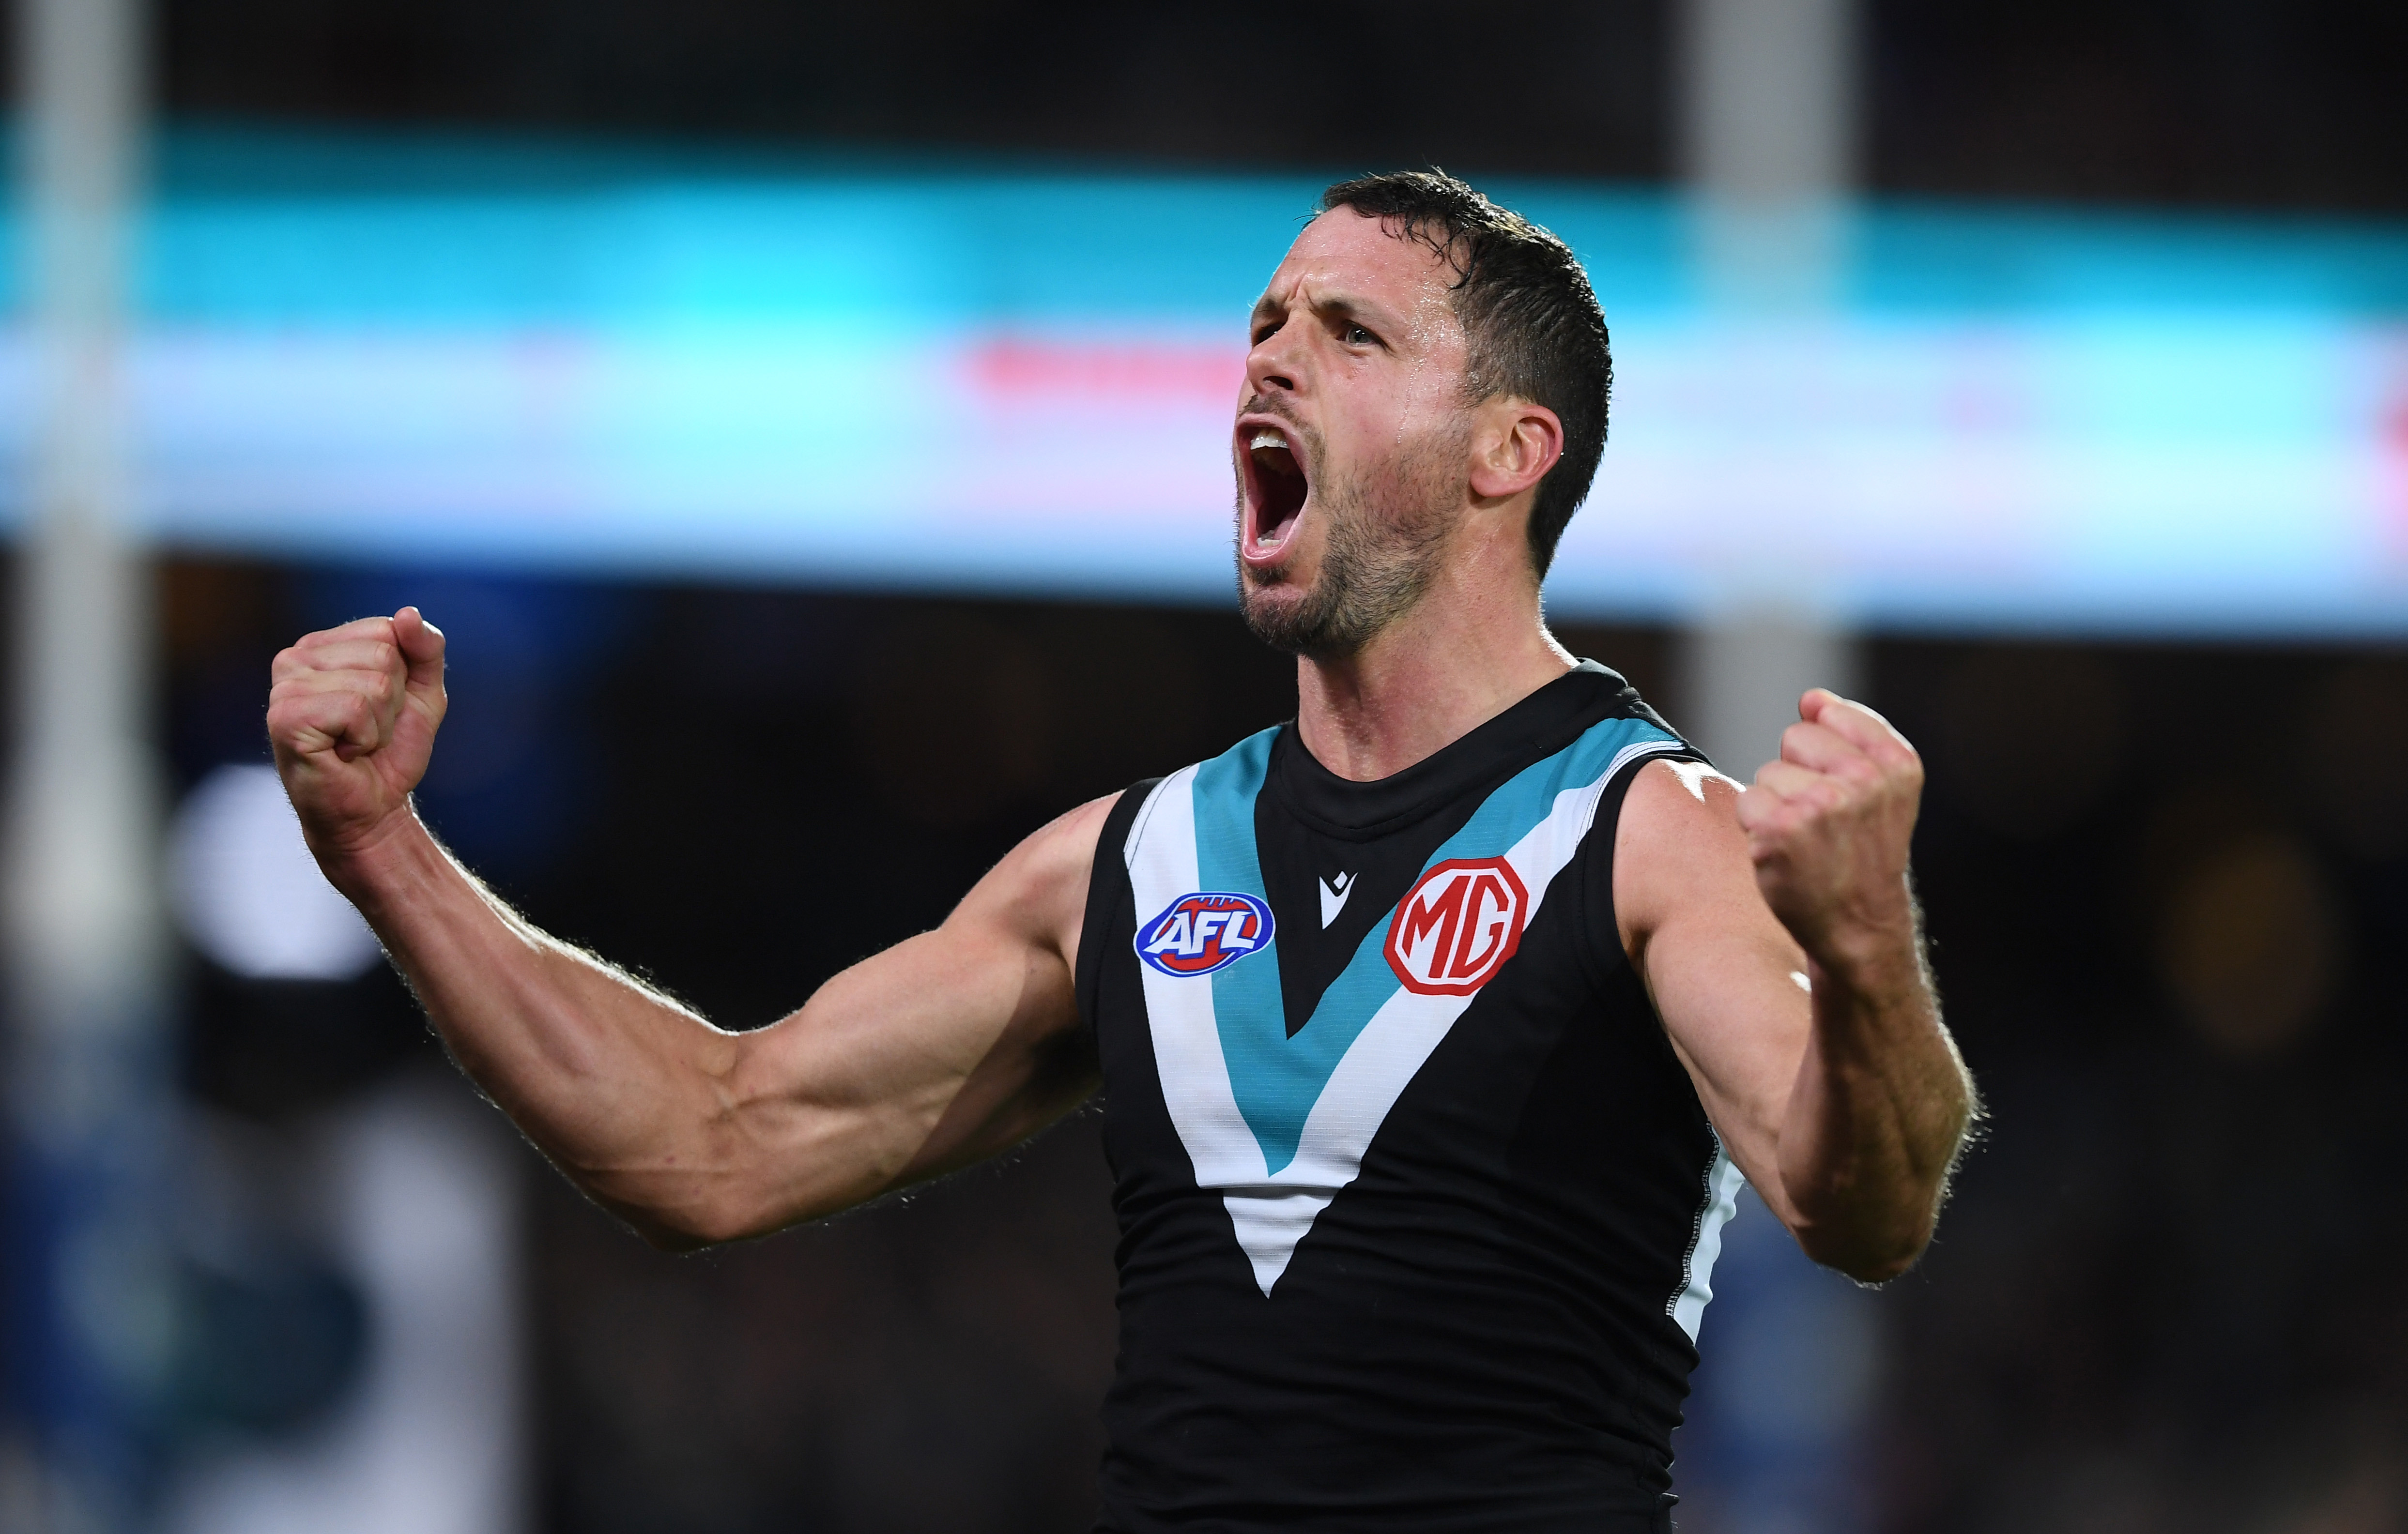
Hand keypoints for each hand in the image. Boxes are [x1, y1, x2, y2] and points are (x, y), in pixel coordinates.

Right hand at [268, 607, 447, 865]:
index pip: (388, 628)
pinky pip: (356, 709)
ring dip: (379, 723)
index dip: (403, 675)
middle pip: (384, 654)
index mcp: (323, 645)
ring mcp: (285, 686)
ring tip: (355, 743)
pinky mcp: (285, 717)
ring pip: (374, 682)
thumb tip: (407, 613)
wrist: (373, 809)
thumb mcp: (423, 693)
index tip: (382, 707)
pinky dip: (364, 738)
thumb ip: (425, 650)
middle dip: (392, 701)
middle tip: (367, 731)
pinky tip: (343, 753)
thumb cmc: (390, 752)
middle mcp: (295, 658)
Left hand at [1735, 689, 1923, 977]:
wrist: (1859, 927)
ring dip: (1777, 805)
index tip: (1846, 793)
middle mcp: (1863, 781)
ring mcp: (1821, 805)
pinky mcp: (1780, 830)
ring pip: (1767, 772)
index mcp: (1896, 764)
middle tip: (1823, 822)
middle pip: (1794, 737)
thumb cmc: (1862, 852)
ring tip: (1807, 842)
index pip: (1829, 714)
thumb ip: (1851, 734)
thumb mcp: (1881, 789)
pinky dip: (1757, 828)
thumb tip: (1811, 698)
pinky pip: (1747, 801)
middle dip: (1798, 774)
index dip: (1826, 754)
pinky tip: (1785, 855)